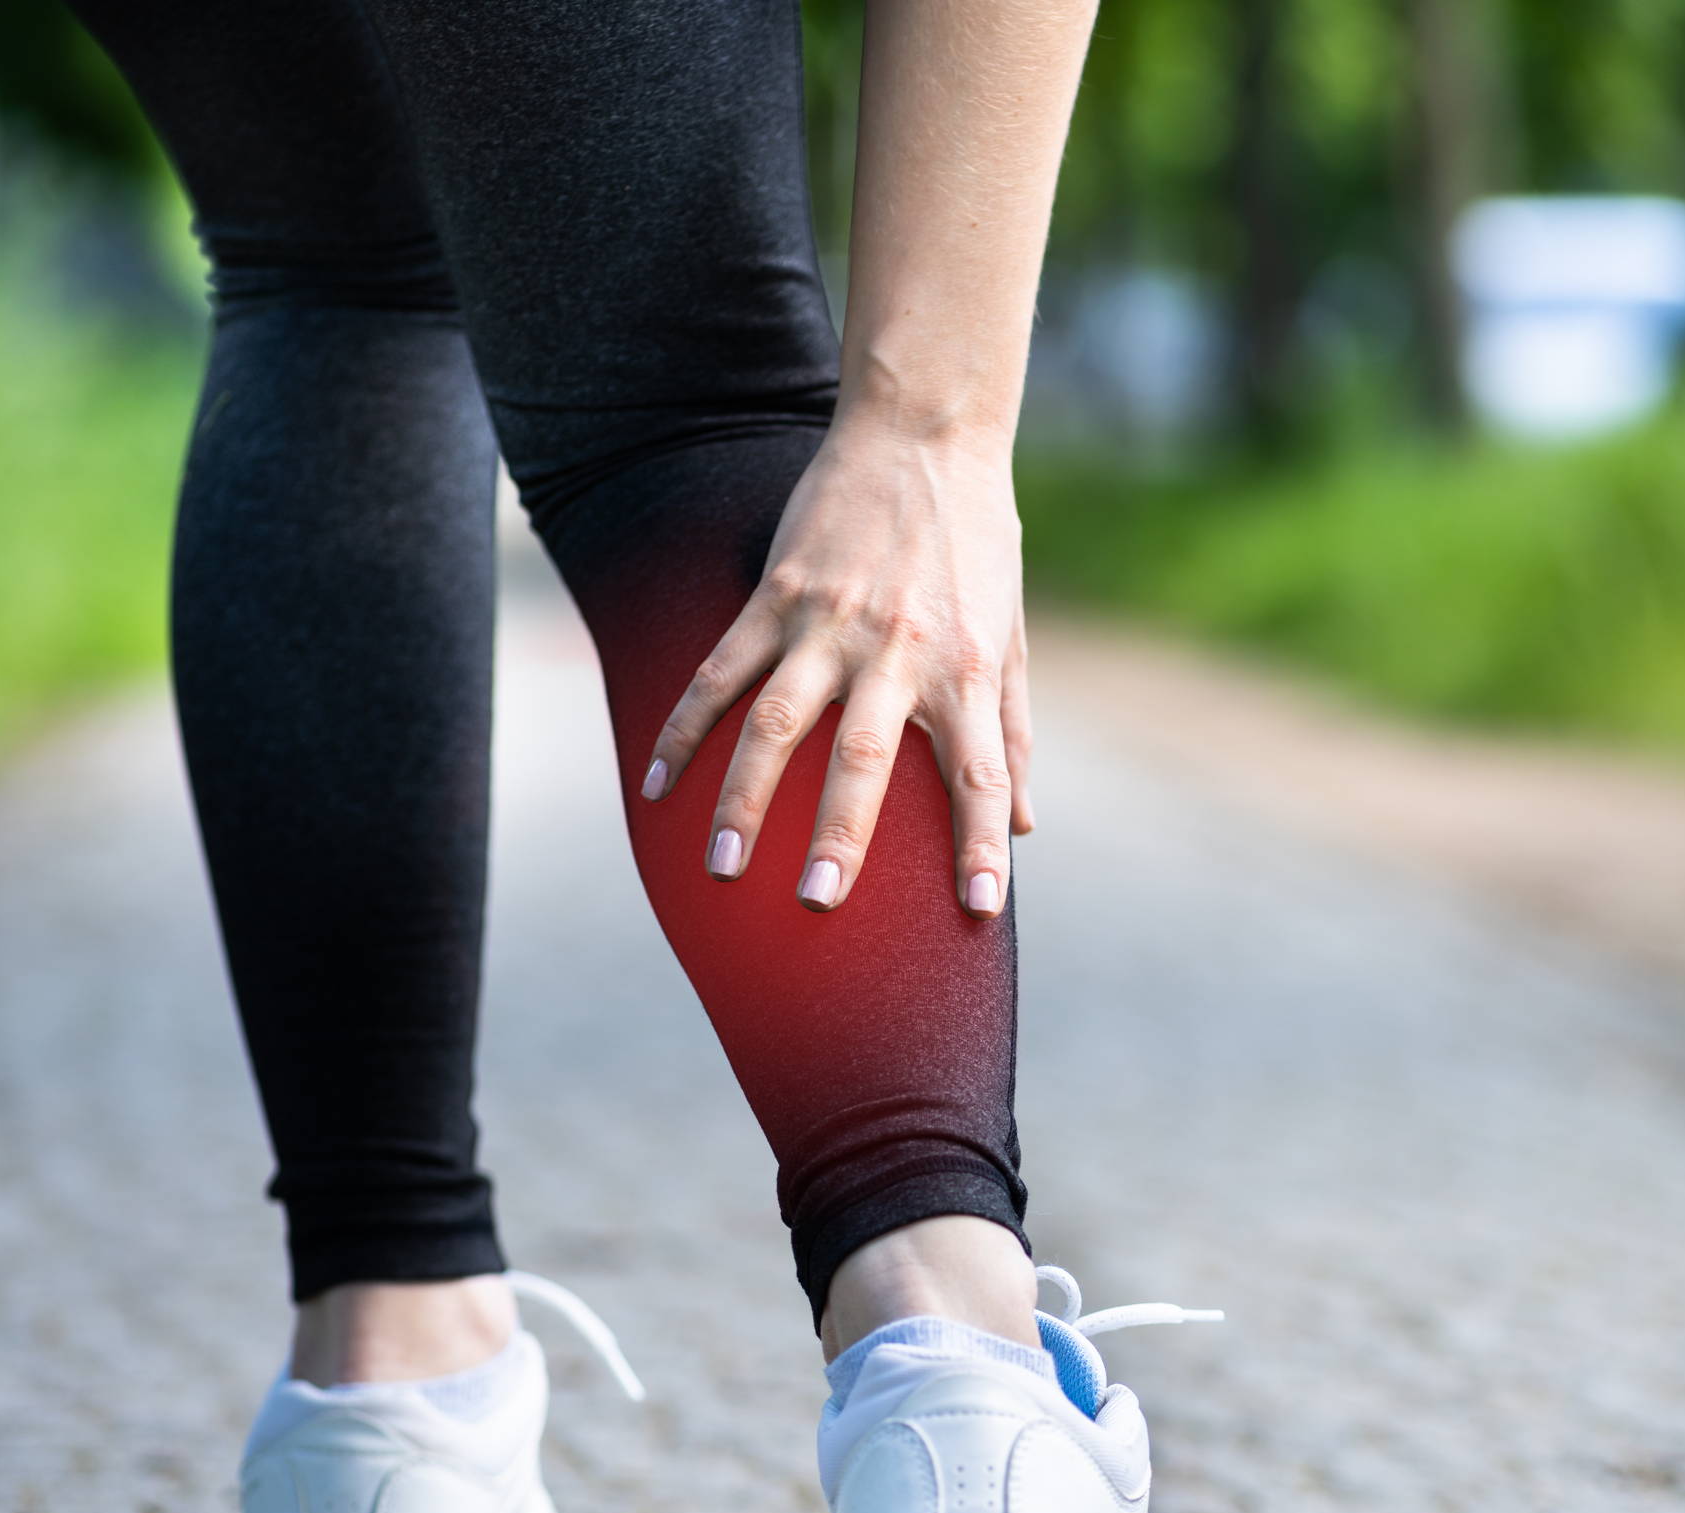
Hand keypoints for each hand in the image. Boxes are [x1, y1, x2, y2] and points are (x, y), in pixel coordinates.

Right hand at [637, 415, 1035, 915]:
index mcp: (964, 669)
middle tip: (818, 904)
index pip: (980, 775)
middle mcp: (898, 650)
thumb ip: (1012, 731)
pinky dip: (686, 730)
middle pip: (866, 760)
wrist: (927, 431)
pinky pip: (720, 672)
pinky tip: (660, 786)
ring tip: (721, 867)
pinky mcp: (777, 592)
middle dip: (841, 837)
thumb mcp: (1010, 635)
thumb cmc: (978, 542)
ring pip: (778, 723)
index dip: (982, 844)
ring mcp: (829, 621)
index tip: (980, 909)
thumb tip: (1024, 824)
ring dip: (745, 798)